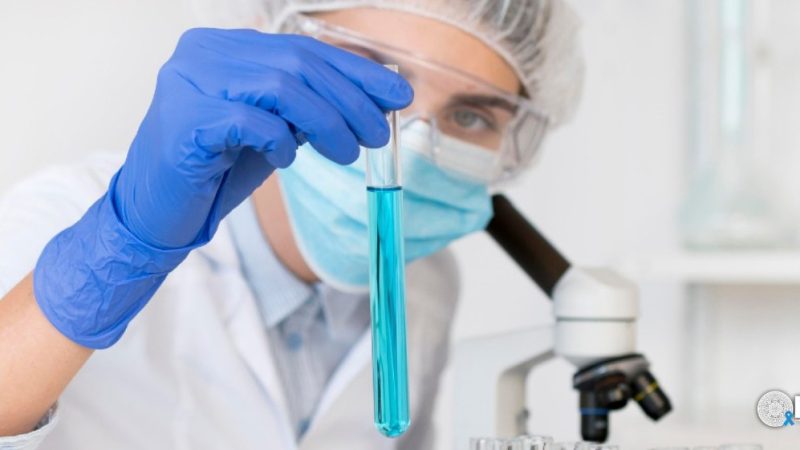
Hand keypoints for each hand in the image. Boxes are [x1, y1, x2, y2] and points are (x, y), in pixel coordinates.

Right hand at [33, 28, 412, 347]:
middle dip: (349, 100)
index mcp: (226, 47)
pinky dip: (280, 141)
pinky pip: (252, 122)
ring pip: (280, 87)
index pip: (303, 49)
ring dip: (326, 122)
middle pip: (297, 64)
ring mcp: (189, 81)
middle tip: (378, 133)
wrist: (157, 210)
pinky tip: (287, 161)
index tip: (396, 95)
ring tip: (347, 153)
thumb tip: (371, 98)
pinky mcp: (185, 119)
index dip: (355, 71)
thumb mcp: (272, 127)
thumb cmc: (216, 167)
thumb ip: (307, 105)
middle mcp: (204, 53)